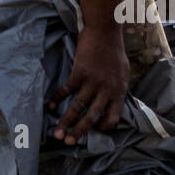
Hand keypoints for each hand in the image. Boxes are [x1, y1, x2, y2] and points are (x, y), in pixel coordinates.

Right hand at [48, 26, 129, 142]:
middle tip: (69, 142)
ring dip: (66, 121)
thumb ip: (116, 88)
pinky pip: (67, 89)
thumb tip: (111, 100)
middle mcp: (106, 90)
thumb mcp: (123, 72)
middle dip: (79, 132)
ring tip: (57, 133)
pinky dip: (57, 98)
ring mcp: (92, 82)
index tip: (95, 130)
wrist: (105, 32)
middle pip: (92, 117)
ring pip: (77, 107)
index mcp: (119, 91)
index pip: (112, 118)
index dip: (103, 127)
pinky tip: (50, 106)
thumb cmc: (114, 51)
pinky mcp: (80, 72)